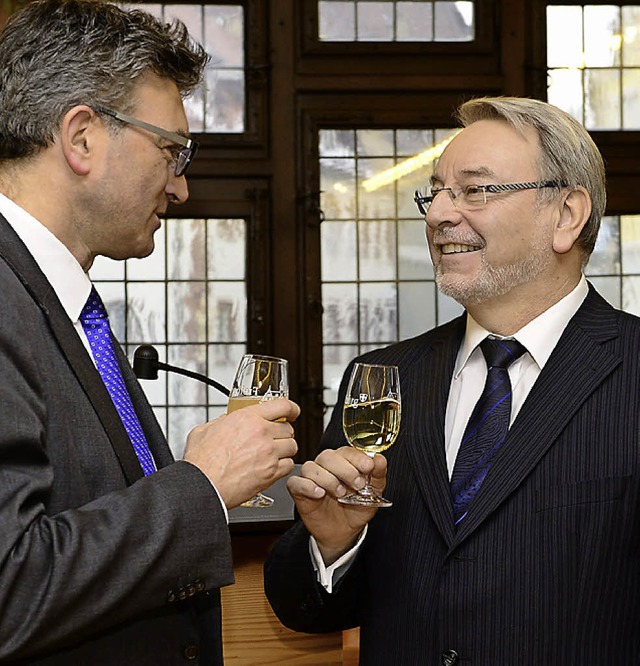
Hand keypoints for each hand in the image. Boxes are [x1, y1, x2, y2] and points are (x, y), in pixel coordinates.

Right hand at [183, 398, 299, 508]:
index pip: (283, 406)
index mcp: (247, 418)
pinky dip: (283, 466)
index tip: (292, 412)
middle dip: (283, 433)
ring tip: (274, 453)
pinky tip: (272, 467)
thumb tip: (225, 420)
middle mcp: (261, 433)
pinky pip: (288, 466)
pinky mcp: (271, 473)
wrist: (202, 486)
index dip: (292, 408)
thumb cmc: (201, 462)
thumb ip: (220, 422)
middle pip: (289, 429)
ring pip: (292, 447)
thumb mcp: (204, 430)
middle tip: (275, 437)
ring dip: (285, 449)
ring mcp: (268, 454)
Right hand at [287, 446, 386, 564]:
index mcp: (343, 461)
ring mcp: (311, 477)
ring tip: (340, 493)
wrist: (344, 532)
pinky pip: (296, 482)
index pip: (347, 451)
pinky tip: (320, 494)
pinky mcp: (299, 491)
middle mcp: (326, 465)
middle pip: (328, 456)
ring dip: (328, 480)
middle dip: (345, 470)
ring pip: (311, 467)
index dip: (357, 457)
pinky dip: (307, 486)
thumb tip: (380, 459)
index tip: (368, 467)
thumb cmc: (356, 509)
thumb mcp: (373, 494)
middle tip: (358, 485)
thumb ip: (378, 475)